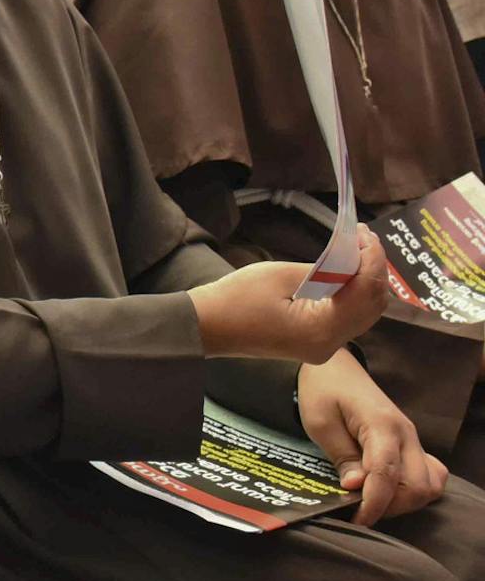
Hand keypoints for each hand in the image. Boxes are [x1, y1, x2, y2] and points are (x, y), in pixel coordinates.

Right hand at [190, 228, 388, 362]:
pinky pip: (348, 319)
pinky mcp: (316, 344)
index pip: (366, 290)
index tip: (364, 232)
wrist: (206, 327)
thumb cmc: (236, 298)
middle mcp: (330, 344)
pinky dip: (352, 295)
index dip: (372, 258)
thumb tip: (350, 259)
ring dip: (365, 282)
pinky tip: (344, 274)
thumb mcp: (281, 275)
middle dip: (373, 269)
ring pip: (364, 313)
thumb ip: (324, 270)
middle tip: (362, 238)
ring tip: (356, 252)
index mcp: (322, 329)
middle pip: (372, 305)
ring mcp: (324, 348)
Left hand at [298, 350, 446, 526]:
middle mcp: (406, 434)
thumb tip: (356, 487)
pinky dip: (415, 489)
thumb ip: (342, 456)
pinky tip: (391, 491)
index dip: (374, 503)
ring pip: (429, 484)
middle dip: (390, 506)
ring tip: (373, 502)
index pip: (387, 474)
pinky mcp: (411, 444)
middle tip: (361, 510)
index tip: (357, 518)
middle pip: (417, 485)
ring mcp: (413, 439)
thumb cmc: (322, 391)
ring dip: (404, 501)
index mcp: (382, 425)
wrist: (334, 367)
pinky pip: (430, 474)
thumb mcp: (320, 423)